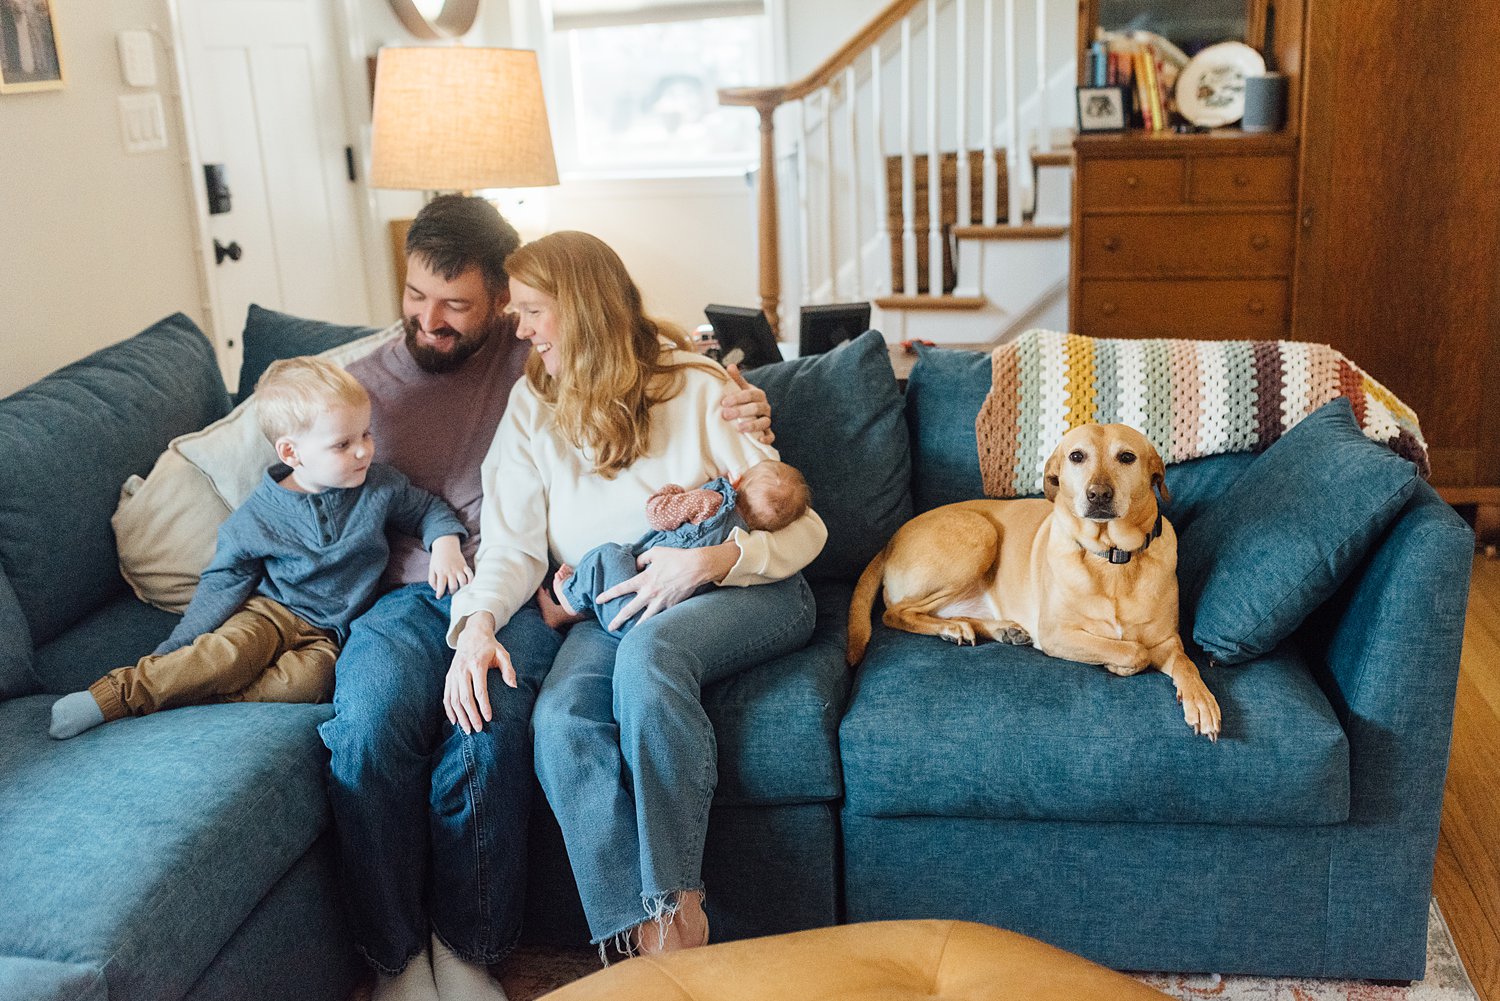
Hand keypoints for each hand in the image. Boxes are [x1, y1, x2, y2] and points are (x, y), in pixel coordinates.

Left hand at [428, 535, 472, 597]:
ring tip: (459, 590)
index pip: (441, 587)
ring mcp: (459, 569)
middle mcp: (451, 572)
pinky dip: (471, 580)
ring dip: (462, 588)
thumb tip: (436, 590)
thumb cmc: (437, 559)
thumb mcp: (431, 569)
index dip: (439, 594)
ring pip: (463, 582)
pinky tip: (469, 584)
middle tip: (450, 593)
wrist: (445, 545)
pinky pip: (470, 574)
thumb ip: (432, 580)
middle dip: (452, 592)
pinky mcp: (465, 566)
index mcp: (441, 572)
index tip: (439, 597)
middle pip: (453, 587)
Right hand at [444, 612, 514, 733]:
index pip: (479, 690)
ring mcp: (453, 674)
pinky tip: (454, 721)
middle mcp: (462, 670)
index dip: (483, 706)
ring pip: (454, 699)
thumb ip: (508, 669)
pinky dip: (449, 710)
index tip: (488, 718)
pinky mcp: (448, 677)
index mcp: (477, 665)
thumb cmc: (490, 647)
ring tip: (467, 730)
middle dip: (471, 716)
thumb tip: (513, 686)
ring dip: (460, 716)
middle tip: (478, 730)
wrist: (471, 635)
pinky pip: (446, 696)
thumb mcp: (503, 654)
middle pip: (465, 698)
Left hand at [597, 542, 738, 630]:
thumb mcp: (655, 552)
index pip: (620, 588)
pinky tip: (651, 630)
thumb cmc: (676, 557)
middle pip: (629, 610)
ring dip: (636, 628)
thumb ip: (642, 559)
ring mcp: (661, 602)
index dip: (608, 595)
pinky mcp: (672, 607)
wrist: (696, 567)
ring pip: (645, 620)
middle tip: (610, 627)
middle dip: (618, 620)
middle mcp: (649, 593)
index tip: (599, 600)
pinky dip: (655, 624)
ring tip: (629, 637)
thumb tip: (635, 565)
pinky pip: (661, 617)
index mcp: (643, 580)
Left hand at [720, 364, 773, 444]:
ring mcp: (767, 419)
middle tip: (726, 415)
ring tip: (739, 428)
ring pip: (764, 422)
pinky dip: (767, 438)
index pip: (749, 395)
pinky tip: (760, 440)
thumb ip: (736, 379)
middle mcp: (765, 407)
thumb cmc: (745, 400)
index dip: (737, 398)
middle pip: (756, 408)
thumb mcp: (741, 389)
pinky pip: (772, 436)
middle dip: (741, 411)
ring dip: (752, 425)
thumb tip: (730, 366)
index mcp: (758, 395)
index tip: (724, 402)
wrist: (754, 412)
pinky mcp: (769, 432)